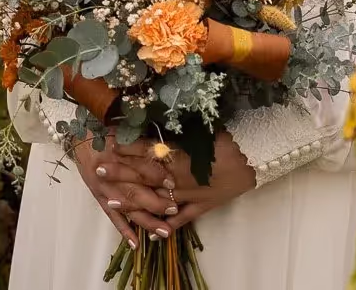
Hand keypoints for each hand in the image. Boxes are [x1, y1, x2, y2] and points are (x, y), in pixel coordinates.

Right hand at [72, 133, 178, 243]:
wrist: (80, 137)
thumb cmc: (108, 131)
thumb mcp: (126, 131)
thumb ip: (145, 143)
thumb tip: (169, 152)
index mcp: (117, 152)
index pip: (139, 165)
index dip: (157, 174)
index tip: (173, 183)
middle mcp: (110, 172)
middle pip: (135, 190)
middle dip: (156, 202)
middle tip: (175, 209)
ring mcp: (104, 188)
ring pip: (127, 207)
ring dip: (146, 221)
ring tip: (164, 232)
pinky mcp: (99, 198)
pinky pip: (112, 216)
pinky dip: (124, 230)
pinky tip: (136, 244)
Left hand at [121, 129, 256, 233]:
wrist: (254, 158)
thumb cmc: (229, 138)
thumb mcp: (202, 129)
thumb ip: (178, 130)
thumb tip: (156, 121)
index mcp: (180, 153)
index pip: (146, 149)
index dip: (127, 145)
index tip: (108, 140)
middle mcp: (179, 175)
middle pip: (145, 173)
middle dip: (121, 171)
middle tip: (100, 168)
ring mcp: (189, 194)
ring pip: (156, 199)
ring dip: (133, 200)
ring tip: (112, 200)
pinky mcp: (201, 207)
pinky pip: (180, 220)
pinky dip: (165, 227)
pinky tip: (150, 234)